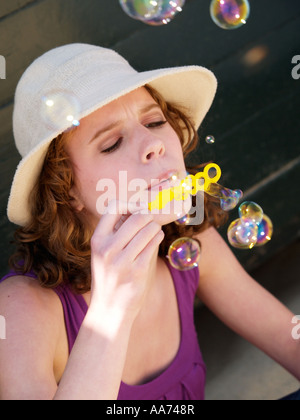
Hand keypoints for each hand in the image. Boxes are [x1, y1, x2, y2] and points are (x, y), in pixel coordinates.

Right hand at [90, 200, 164, 320]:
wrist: (108, 310)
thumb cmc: (110, 277)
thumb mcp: (105, 253)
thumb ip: (120, 232)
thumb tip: (143, 208)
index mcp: (97, 240)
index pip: (114, 206)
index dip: (130, 204)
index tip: (138, 209)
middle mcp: (107, 249)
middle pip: (137, 216)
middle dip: (149, 215)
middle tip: (152, 219)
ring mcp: (122, 261)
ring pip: (149, 228)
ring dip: (155, 227)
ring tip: (154, 231)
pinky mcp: (138, 271)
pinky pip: (154, 243)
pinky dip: (157, 238)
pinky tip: (155, 239)